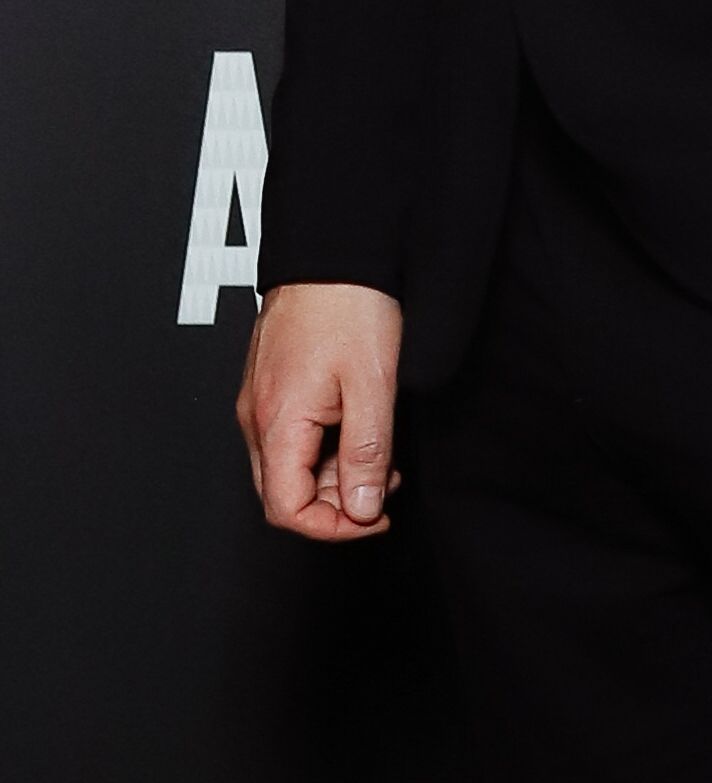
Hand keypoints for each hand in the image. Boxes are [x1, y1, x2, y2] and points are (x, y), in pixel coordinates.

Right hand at [237, 281, 405, 540]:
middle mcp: (257, 417)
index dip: (332, 528)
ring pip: (291, 468)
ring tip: (381, 455)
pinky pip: (294, 439)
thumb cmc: (349, 305)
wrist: (333, 253)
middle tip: (383, 485)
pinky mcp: (273, 389)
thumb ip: (366, 453)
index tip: (373, 519)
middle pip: (284, 494)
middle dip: (337, 504)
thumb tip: (361, 509)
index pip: (285, 510)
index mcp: (276, 422)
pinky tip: (362, 430)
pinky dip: (328, 449)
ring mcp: (261, 403)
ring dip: (337, 476)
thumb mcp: (373, 385)